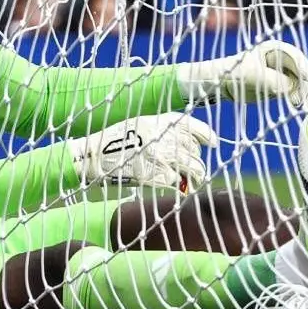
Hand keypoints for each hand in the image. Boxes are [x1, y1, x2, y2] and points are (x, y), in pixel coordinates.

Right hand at [68, 112, 213, 192]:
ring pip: (194, 168)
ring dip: (196, 176)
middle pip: (194, 150)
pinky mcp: (160, 175)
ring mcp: (165, 157)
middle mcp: (167, 137)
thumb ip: (164, 129)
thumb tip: (189, 142)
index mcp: (162, 121)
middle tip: (192, 168)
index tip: (212, 143)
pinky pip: (179, 182)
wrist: (95, 156)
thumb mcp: (140, 124)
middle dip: (195, 160)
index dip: (206, 136)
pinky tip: (177, 187)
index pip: (194, 127)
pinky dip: (180, 186)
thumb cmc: (115, 140)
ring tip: (193, 182)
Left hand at [177, 40, 307, 109]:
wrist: (221, 84)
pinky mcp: (283, 87)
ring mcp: (284, 73)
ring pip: (302, 83)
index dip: (303, 67)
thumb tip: (288, 87)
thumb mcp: (250, 75)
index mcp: (274, 49)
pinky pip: (296, 93)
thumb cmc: (233, 73)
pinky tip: (301, 108)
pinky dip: (300, 100)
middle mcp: (282, 60)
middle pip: (302, 70)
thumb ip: (269, 80)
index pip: (293, 56)